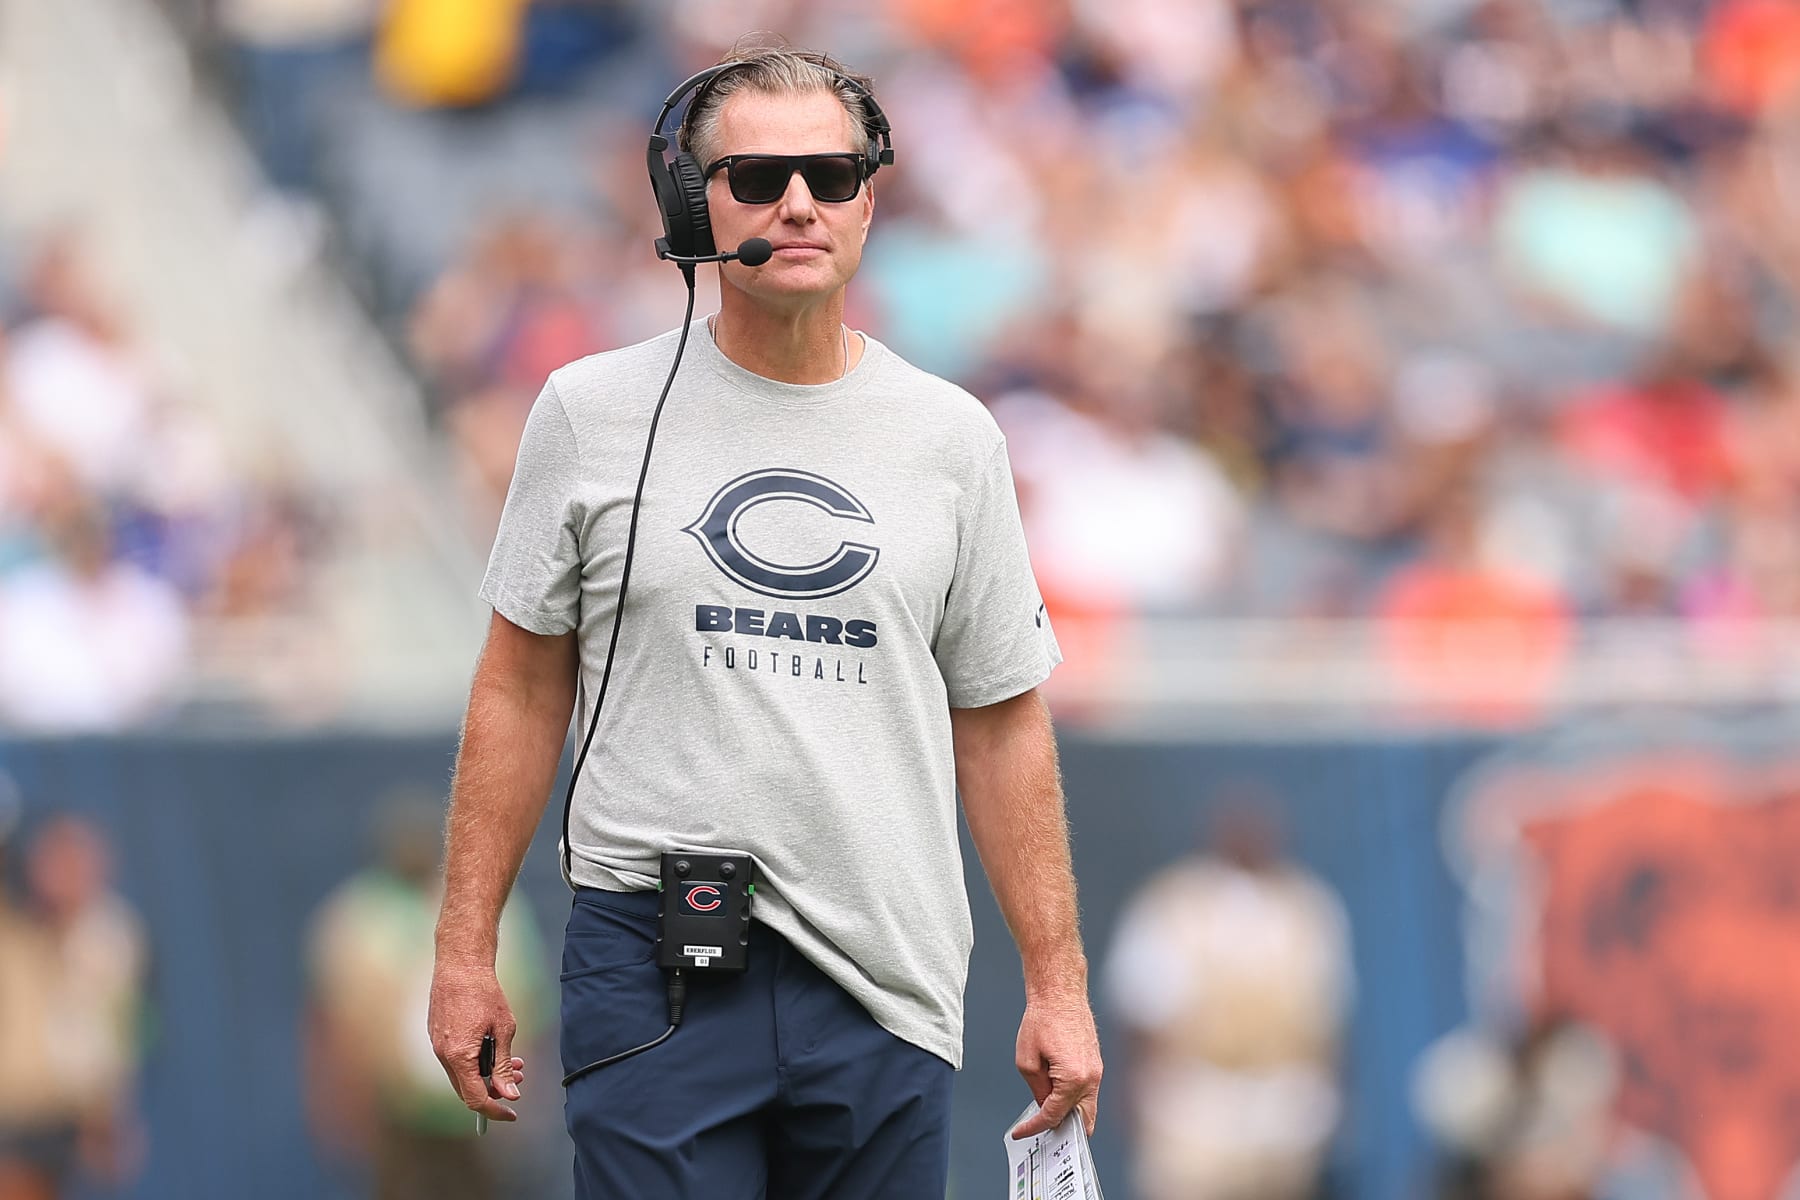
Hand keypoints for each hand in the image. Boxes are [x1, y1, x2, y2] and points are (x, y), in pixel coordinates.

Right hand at [428, 956, 525, 1122]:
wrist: (460, 965)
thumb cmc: (483, 992)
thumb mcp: (503, 1030)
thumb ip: (504, 1065)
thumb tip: (509, 1093)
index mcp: (460, 1056)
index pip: (475, 1098)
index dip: (494, 1110)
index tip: (510, 1113)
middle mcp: (443, 1055)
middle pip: (467, 1089)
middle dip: (494, 1090)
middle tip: (518, 1079)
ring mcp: (437, 1046)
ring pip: (462, 1074)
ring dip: (486, 1074)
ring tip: (512, 1062)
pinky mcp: (437, 1036)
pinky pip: (455, 1060)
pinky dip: (474, 1062)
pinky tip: (493, 1050)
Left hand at [1009, 985, 1102, 1138]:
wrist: (1060, 993)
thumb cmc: (1043, 1019)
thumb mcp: (1027, 1061)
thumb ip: (1037, 1090)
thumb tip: (1044, 1106)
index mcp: (1073, 1080)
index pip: (1054, 1116)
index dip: (1035, 1127)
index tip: (1022, 1131)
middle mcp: (1091, 1079)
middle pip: (1081, 1121)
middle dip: (1060, 1129)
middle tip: (1040, 1131)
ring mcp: (1097, 1072)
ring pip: (1087, 1108)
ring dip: (1068, 1114)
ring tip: (1046, 1113)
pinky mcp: (1097, 1065)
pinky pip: (1088, 1093)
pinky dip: (1074, 1100)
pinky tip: (1057, 1096)